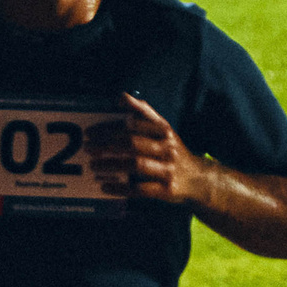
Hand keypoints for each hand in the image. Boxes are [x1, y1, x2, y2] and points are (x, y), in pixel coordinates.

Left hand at [99, 93, 203, 207]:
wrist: (199, 180)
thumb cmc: (173, 152)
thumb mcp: (164, 129)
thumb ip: (144, 112)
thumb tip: (122, 97)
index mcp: (164, 131)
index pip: (133, 125)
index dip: (110, 128)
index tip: (90, 132)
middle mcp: (167, 148)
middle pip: (132, 144)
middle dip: (106, 145)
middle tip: (87, 148)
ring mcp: (168, 170)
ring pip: (135, 165)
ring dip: (111, 165)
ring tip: (93, 166)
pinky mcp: (166, 190)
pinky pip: (139, 190)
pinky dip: (120, 188)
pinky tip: (105, 187)